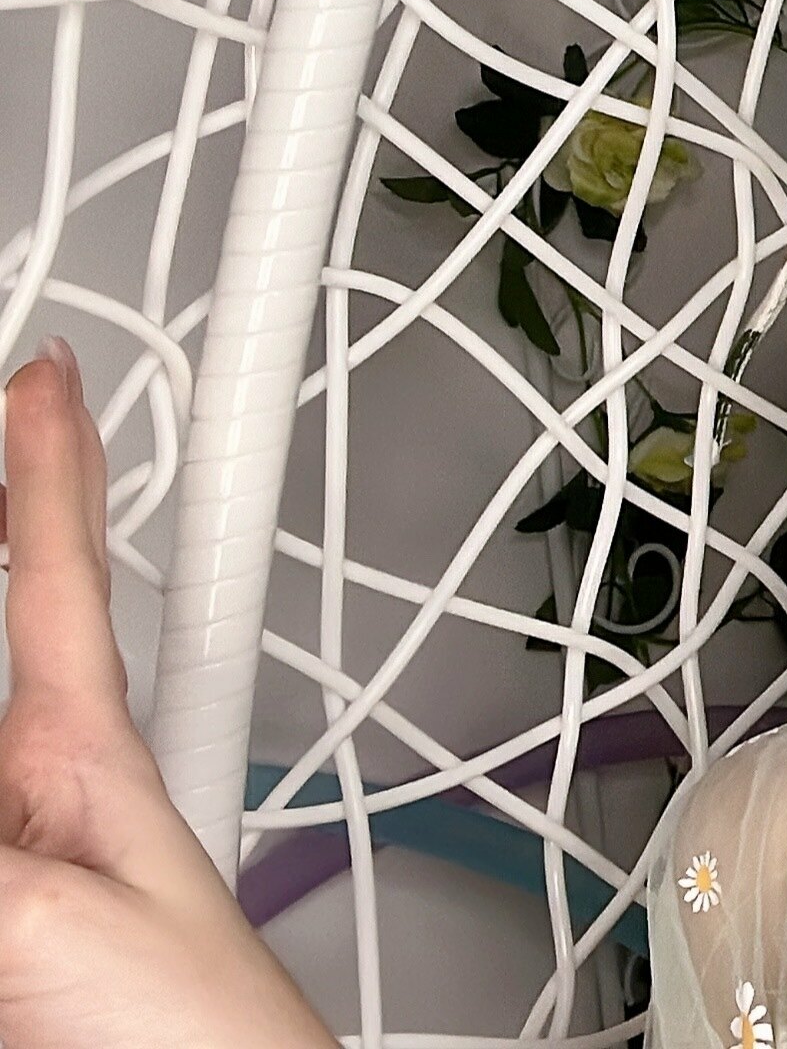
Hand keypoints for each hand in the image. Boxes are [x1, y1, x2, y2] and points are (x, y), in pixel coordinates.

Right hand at [0, 339, 329, 1047]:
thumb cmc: (198, 1039)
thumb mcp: (35, 915)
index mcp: (83, 756)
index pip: (59, 570)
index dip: (51, 464)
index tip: (47, 372)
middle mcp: (38, 802)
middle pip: (2, 637)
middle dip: (11, 533)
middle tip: (12, 432)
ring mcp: (17, 873)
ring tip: (9, 604)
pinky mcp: (2, 948)